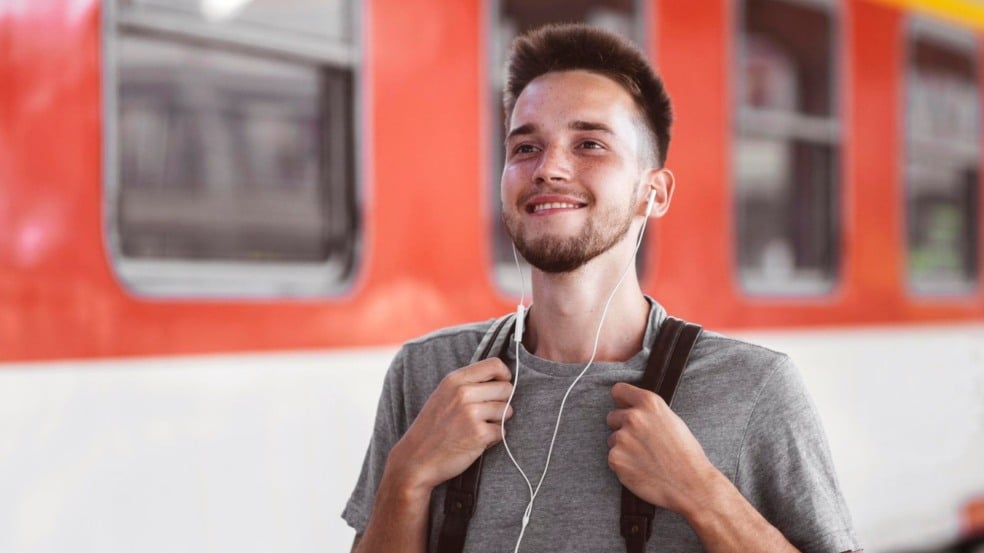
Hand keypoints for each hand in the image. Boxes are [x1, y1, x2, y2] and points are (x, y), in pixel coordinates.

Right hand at [388, 359, 513, 493]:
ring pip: (507, 410)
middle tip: (486, 413)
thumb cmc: (432, 428)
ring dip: (498, 421)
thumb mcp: (443, 395)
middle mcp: (463, 393)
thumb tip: (501, 379)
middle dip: (502, 401)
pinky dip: (493, 438)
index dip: (504, 375)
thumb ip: (468, 384)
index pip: (495, 364)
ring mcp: (471, 413)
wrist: (416, 459)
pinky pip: (502, 431)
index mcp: (454, 380)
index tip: (501, 384)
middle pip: (506, 388)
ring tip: (478, 427)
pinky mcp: (479, 434)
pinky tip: (476, 441)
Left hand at [606, 382, 717, 516]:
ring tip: (645, 459)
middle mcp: (633, 416)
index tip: (624, 407)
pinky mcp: (616, 458)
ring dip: (623, 448)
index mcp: (650, 403)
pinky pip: (613, 458)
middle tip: (641, 442)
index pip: (619, 390)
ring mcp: (622, 437)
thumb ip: (650, 412)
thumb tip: (631, 409)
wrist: (690, 484)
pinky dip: (623, 465)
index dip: (621, 400)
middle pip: (612, 416)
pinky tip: (641, 470)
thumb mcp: (672, 420)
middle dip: (622, 427)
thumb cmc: (686, 455)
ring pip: (613, 439)